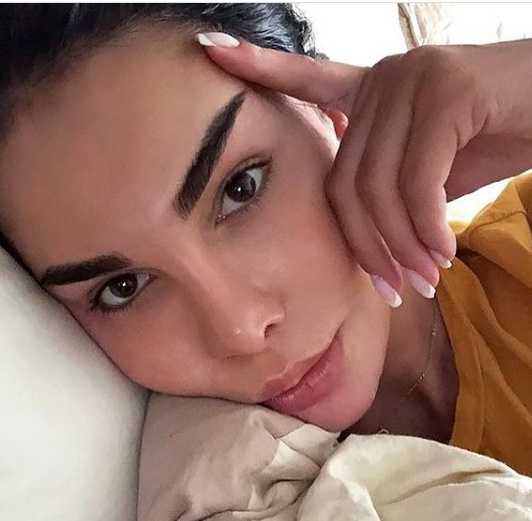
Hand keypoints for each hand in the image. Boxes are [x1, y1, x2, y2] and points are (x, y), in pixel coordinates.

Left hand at [196, 33, 531, 305]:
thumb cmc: (495, 138)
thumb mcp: (430, 168)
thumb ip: (388, 187)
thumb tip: (364, 231)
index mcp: (371, 90)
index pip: (304, 78)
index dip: (256, 65)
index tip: (208, 49)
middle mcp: (384, 78)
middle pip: (344, 181)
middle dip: (368, 245)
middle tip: (395, 288)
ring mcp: (413, 79)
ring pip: (378, 188)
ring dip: (402, 246)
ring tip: (426, 277)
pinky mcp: (448, 91)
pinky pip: (416, 182)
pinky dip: (427, 228)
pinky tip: (444, 252)